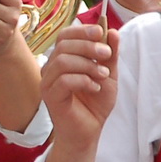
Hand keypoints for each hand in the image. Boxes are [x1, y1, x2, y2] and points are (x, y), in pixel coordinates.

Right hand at [41, 22, 118, 149]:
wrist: (89, 131)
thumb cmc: (95, 103)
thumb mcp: (108, 74)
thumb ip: (110, 54)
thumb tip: (112, 31)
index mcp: (62, 59)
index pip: (65, 35)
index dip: (82, 30)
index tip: (101, 32)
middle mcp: (50, 68)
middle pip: (64, 45)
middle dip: (88, 46)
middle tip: (107, 55)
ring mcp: (47, 82)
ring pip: (62, 61)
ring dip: (88, 65)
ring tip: (103, 75)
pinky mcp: (50, 97)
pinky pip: (64, 80)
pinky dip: (84, 81)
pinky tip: (95, 87)